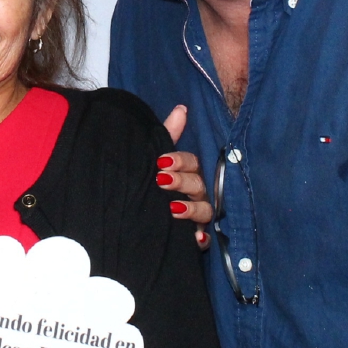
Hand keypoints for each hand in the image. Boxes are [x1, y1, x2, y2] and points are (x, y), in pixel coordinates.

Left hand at [159, 105, 208, 249]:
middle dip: (182, 181)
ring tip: (172, 208)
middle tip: (161, 181)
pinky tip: (196, 239)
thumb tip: (181, 109)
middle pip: (198, 184)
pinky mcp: (197, 237)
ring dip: (191, 208)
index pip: (192, 162)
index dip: (180, 161)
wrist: (142, 218)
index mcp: (190, 173)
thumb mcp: (160, 161)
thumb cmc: (158, 183)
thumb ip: (169, 134)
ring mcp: (199, 216)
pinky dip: (202, 239)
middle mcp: (198, 193)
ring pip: (205, 210)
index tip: (161, 162)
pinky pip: (205, 239)